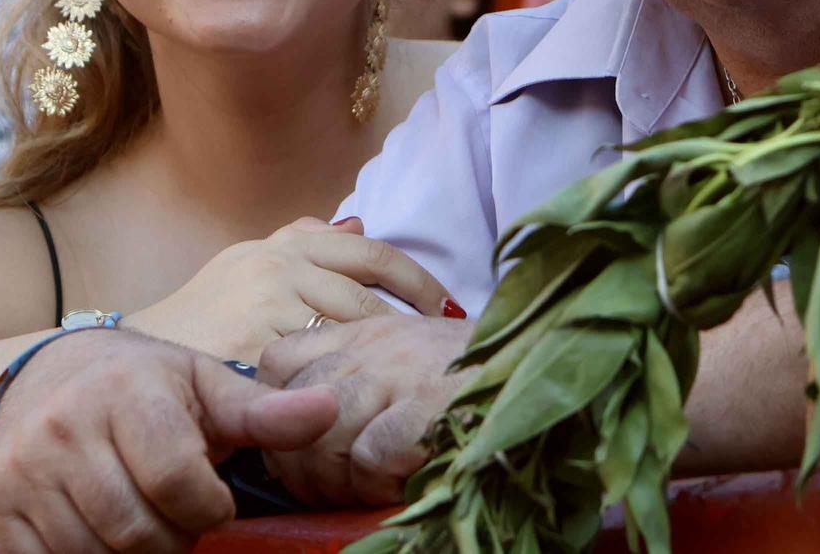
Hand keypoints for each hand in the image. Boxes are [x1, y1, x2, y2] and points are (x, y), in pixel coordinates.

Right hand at [0, 329, 338, 553]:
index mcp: (127, 392)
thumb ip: (265, 411)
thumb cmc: (142, 385)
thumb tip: (331, 411)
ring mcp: (24, 468)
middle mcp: (65, 426)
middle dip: (173, 539)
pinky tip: (104, 532)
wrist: (44, 376)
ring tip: (145, 520)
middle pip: (137, 531)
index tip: (212, 502)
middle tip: (178, 518)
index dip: (208, 510)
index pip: (178, 482)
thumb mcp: (203, 386)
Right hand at [128, 217, 456, 362]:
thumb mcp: (246, 265)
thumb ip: (301, 243)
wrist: (137, 360)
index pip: (369, 252)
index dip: (418, 280)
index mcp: (283, 245)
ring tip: (406, 381)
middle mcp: (277, 266)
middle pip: (367, 298)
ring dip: (380, 361)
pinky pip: (316, 370)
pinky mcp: (255, 346)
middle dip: (407, 328)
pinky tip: (362, 405)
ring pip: (348, 333)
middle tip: (436, 354)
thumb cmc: (202, 319)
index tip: (446, 307)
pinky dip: (344, 387)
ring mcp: (265, 305)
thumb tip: (359, 221)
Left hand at [256, 314, 473, 507]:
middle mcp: (372, 344)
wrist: (544, 360)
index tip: (295, 447)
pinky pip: (371, 455)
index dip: (275, 411)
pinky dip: (378, 481)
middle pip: (293, 410)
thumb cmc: (472, 373)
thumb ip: (352, 372)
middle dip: (300, 465)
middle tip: (324, 489)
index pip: (277, 362)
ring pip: (325, 437)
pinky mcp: (428, 405)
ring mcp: (399, 372)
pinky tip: (401, 480)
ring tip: (363, 490)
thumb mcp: (403, 355)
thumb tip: (298, 432)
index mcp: (360, 330)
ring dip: (336, 481)